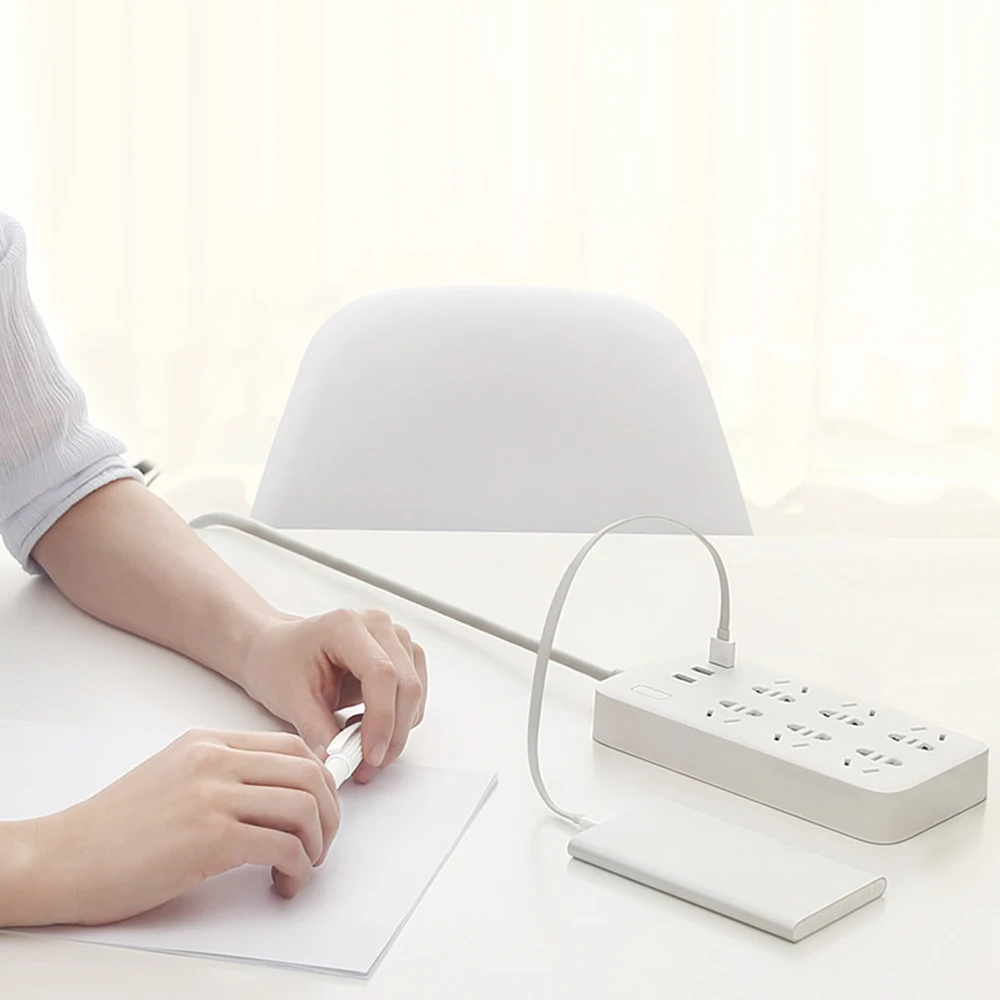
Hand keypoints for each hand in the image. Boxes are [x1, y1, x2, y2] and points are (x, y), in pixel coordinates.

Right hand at [30, 729, 338, 925]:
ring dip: (317, 844)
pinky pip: (283, 847)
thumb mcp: (174, 774)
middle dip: (330, 812)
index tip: (323, 808)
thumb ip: (222, 773)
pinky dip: (298, 869)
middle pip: (309, 773)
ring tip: (303, 866)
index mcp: (209, 742)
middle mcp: (216, 760)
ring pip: (304, 808)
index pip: (293, 747)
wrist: (63, 858)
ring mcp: (213, 796)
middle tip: (322, 842)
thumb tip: (276, 793)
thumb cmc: (114, 828)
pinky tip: (283, 883)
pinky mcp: (210, 838)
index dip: (321, 780)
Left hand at [237, 609, 427, 782]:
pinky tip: (367, 724)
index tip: (369, 755)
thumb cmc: (278, 662)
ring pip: (415, 692)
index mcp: (345, 626)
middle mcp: (377, 625)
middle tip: (367, 765)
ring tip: (358, 741)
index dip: (382, 719)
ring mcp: (393, 637)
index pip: (382, 674)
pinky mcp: (401, 654)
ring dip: (396, 728)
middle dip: (392, 734)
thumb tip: (339, 761)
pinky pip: (414, 694)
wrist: (276, 650)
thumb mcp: (290, 699)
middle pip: (407, 684)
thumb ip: (318, 731)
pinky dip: (397, 719)